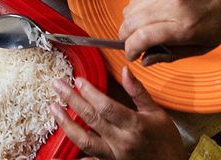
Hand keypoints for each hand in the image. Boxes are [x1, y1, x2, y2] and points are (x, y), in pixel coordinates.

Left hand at [51, 70, 188, 159]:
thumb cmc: (166, 140)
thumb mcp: (157, 113)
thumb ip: (138, 92)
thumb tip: (126, 70)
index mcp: (135, 125)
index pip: (107, 107)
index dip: (90, 93)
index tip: (78, 80)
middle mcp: (121, 142)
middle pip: (91, 119)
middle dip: (71, 100)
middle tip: (57, 85)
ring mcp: (113, 156)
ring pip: (84, 140)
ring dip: (66, 124)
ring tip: (54, 108)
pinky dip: (74, 155)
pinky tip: (58, 149)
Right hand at [119, 0, 220, 62]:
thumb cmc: (218, 18)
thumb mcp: (203, 46)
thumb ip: (172, 55)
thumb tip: (145, 61)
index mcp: (183, 26)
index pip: (142, 38)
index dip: (130, 50)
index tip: (132, 56)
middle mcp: (170, 5)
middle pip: (131, 23)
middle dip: (125, 38)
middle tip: (132, 45)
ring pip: (130, 9)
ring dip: (129, 24)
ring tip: (139, 30)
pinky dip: (135, 9)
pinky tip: (146, 15)